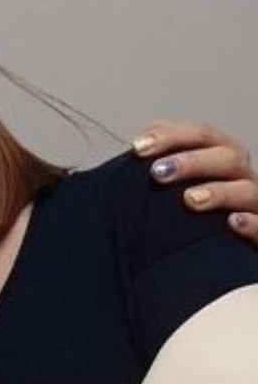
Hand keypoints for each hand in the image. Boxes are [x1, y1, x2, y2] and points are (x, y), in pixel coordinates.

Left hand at [133, 120, 257, 244]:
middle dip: (191, 162)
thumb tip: (137, 148)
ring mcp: (253, 204)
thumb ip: (162, 163)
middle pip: (227, 157)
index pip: (201, 135)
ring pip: (247, 190)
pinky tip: (233, 222)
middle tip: (157, 173)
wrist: (217, 249)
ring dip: (218, 192)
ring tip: (189, 200)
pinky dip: (252, 223)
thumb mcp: (175, 183)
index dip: (171, 136)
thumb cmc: (191, 211)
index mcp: (219, 156)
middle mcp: (240, 176)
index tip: (138, 147)